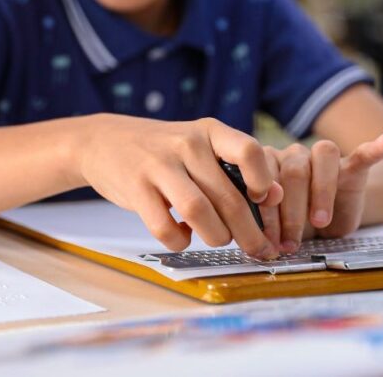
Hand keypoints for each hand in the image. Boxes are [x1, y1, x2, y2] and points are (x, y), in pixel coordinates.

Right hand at [71, 115, 284, 258]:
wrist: (106, 141)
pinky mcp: (135, 188)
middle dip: (249, 232)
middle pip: (228, 195)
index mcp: (210, 131)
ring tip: (218, 240)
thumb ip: (237, 167)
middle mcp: (187, 144)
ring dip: (216, 237)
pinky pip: (165, 228)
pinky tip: (182, 236)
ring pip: (199, 212)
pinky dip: (180, 241)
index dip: (263, 181)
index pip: (249, 150)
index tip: (263, 201)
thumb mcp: (201, 146)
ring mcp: (159, 165)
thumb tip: (277, 196)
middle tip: (258, 250)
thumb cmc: (166, 151)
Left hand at [259, 133, 382, 252]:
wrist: (328, 223)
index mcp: (269, 165)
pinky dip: (374, 148)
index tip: (270, 238)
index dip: (268, 208)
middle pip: (293, 170)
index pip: (266, 176)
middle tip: (291, 241)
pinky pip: (362, 154)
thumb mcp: (275, 226)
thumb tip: (251, 235)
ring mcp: (323, 159)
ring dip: (322, 193)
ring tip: (321, 221)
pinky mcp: (352, 167)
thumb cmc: (294, 224)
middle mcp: (294, 155)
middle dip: (291, 210)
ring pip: (322, 158)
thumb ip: (263, 222)